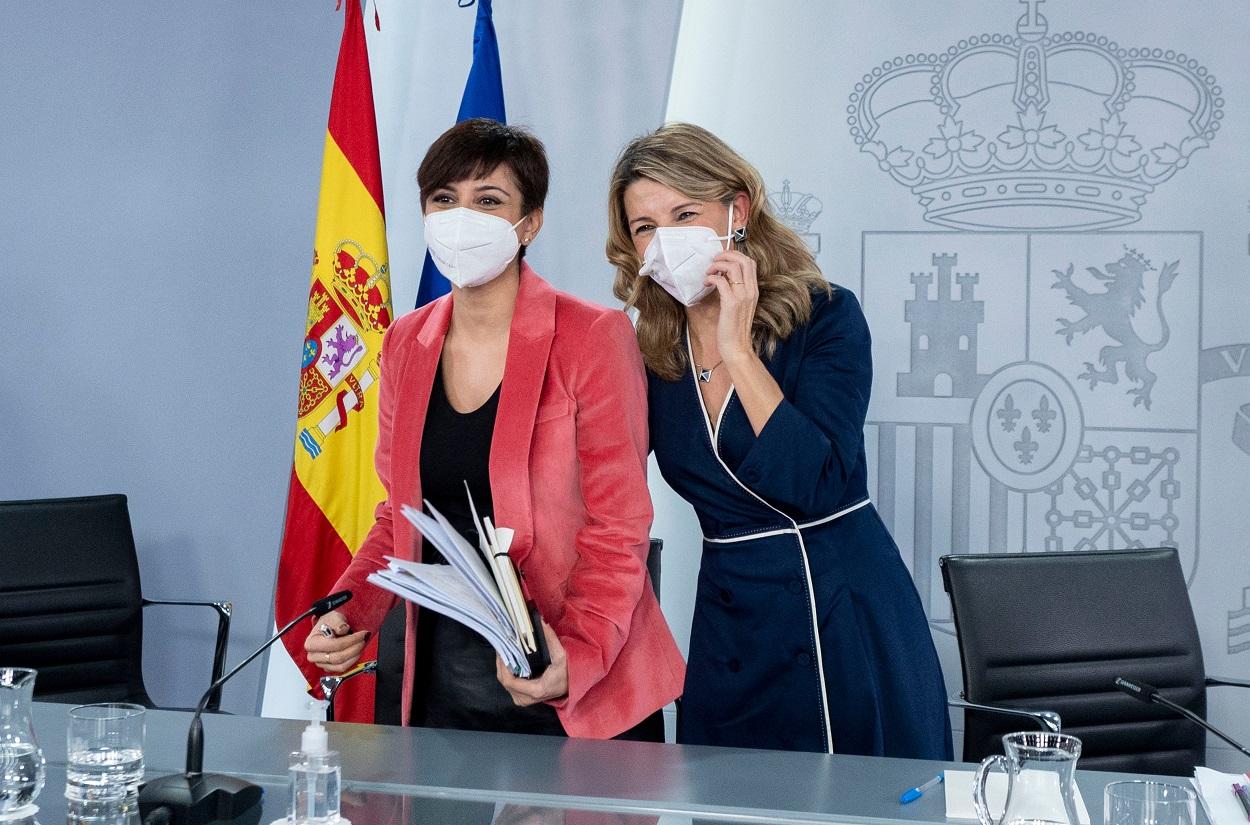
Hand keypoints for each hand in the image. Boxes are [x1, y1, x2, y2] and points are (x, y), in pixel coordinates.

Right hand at [302, 609, 370, 673]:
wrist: (328, 626)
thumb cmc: (329, 622)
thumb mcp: (333, 618)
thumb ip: (338, 623)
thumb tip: (343, 629)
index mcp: (311, 643)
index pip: (333, 645)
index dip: (350, 640)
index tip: (362, 634)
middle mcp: (313, 656)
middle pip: (337, 657)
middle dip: (354, 648)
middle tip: (364, 640)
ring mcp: (321, 663)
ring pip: (341, 665)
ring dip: (354, 656)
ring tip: (361, 645)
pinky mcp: (329, 668)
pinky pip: (342, 668)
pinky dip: (352, 661)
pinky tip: (357, 652)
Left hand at [495, 621, 568, 705]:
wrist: (571, 685)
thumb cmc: (568, 674)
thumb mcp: (561, 655)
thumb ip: (550, 639)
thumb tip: (541, 623)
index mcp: (535, 690)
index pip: (509, 680)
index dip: (502, 665)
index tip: (502, 651)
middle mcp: (527, 698)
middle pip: (504, 681)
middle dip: (501, 663)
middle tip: (502, 647)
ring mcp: (523, 699)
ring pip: (504, 683)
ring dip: (503, 667)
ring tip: (505, 652)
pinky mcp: (522, 697)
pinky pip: (509, 684)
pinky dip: (507, 672)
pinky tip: (510, 660)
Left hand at [705, 249, 758, 363]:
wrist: (737, 347)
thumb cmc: (735, 328)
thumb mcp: (740, 306)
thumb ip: (736, 291)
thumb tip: (723, 277)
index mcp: (754, 290)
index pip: (750, 263)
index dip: (735, 256)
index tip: (722, 260)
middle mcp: (751, 291)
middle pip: (744, 260)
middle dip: (727, 255)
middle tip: (714, 260)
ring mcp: (742, 296)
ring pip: (733, 267)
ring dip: (717, 265)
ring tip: (709, 272)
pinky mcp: (731, 303)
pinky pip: (721, 281)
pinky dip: (711, 278)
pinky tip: (706, 283)